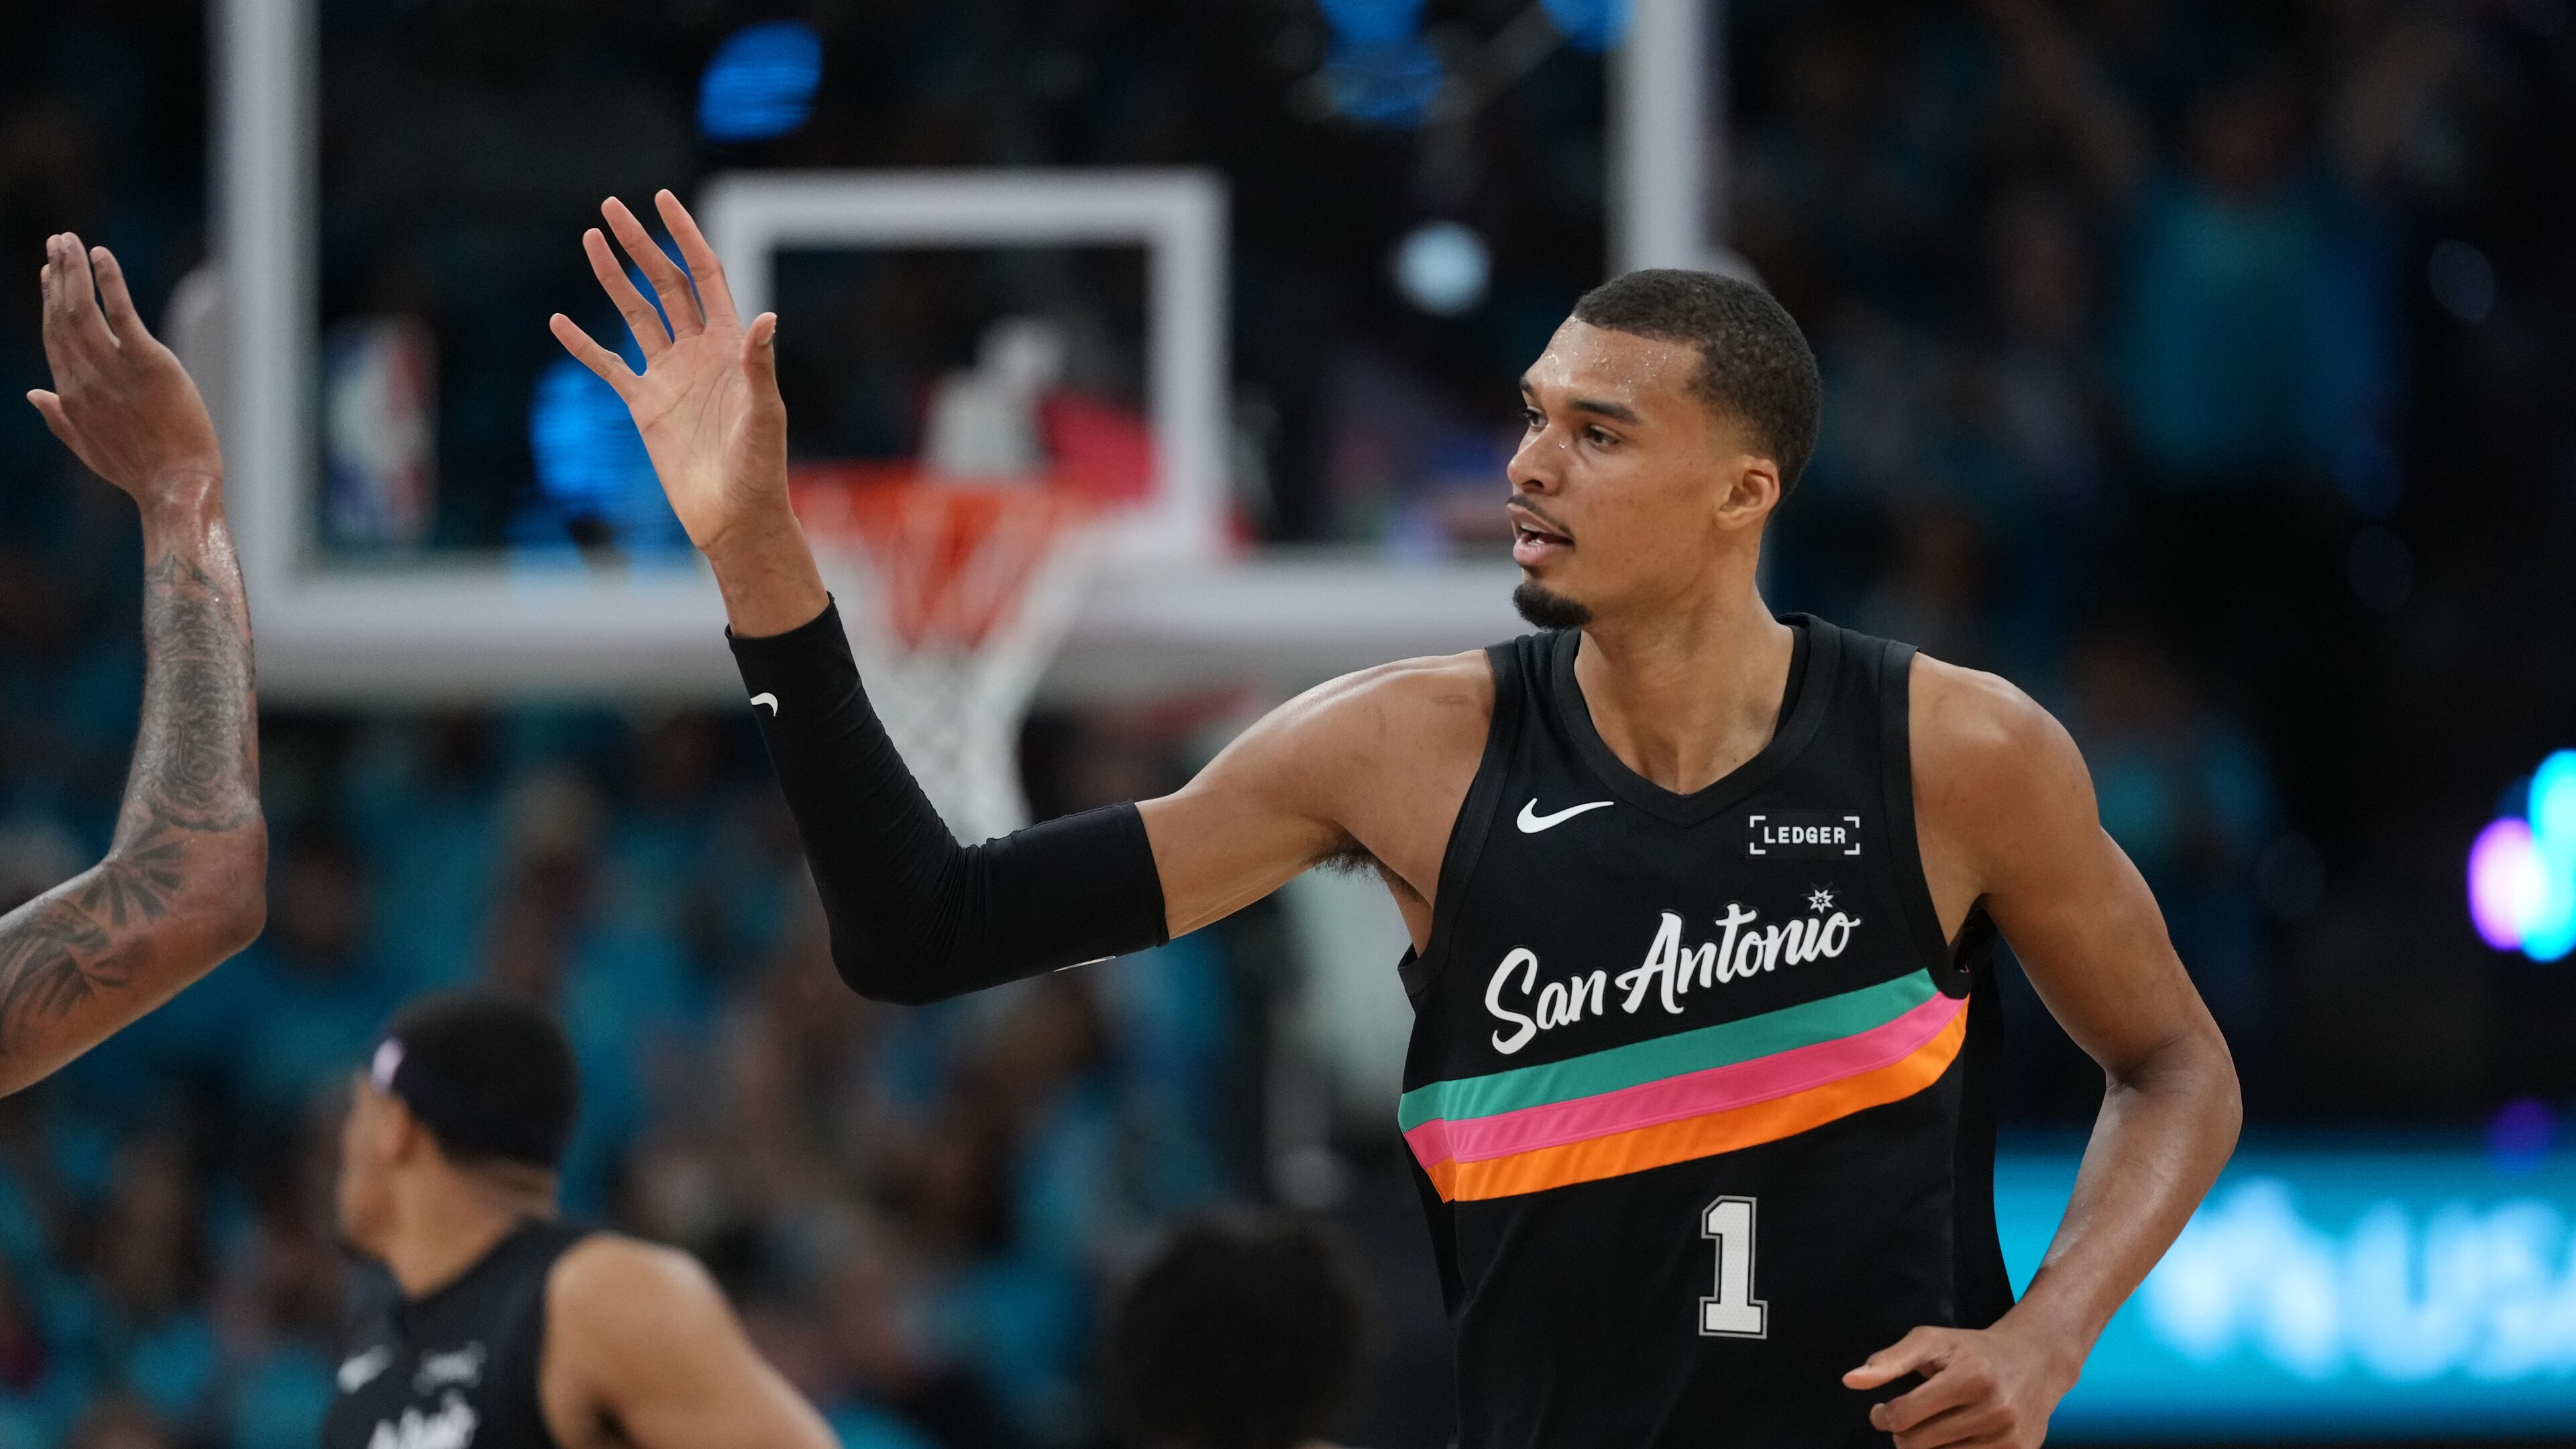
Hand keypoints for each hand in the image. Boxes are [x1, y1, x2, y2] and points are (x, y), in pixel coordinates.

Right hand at [27, 233, 223, 504]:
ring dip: (73, 270)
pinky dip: (108, 282)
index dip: (49, 301)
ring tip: (69, 240)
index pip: (54, 336)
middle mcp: (84, 376)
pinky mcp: (148, 363)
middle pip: (62, 315)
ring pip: (82, 309)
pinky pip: (122, 314)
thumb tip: (33, 395)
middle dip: (57, 275)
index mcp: (71, 393)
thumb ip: (58, 418)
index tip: (49, 273)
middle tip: (57, 241)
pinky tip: (101, 256)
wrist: (176, 487)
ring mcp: (113, 369)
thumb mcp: (88, 447)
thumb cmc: (139, 471)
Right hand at [550, 190, 786, 556]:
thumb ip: (758, 366)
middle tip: (610, 207)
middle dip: (640, 246)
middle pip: (665, 285)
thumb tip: (766, 319)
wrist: (733, 516)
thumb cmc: (759, 468)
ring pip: (636, 315)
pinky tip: (559, 321)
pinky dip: (584, 345)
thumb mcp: (764, 414)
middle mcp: (698, 353)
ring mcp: (669, 376)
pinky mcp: (644, 406)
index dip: (685, 238)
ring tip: (590, 239)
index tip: (663, 201)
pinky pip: (608, 367)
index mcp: (729, 345)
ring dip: (614, 279)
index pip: (705, 276)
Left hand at [1844, 1321, 2076, 1447]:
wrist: (2036, 1360)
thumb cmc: (1973, 1350)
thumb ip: (1889, 1360)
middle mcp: (1993, 1408)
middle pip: (1918, 1444)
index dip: (1882, 1416)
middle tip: (1907, 1420)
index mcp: (1969, 1376)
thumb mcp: (1931, 1341)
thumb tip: (1850, 1381)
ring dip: (1927, 1447)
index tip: (1883, 1411)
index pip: (1903, 1416)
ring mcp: (2009, 1436)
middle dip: (1902, 1434)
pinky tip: (1953, 1437)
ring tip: (1933, 1425)